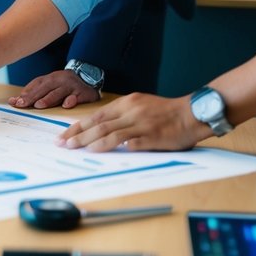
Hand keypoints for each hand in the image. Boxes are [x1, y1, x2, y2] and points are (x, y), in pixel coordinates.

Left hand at [8, 69, 100, 109]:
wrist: (89, 76)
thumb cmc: (65, 85)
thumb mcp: (50, 85)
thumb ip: (34, 92)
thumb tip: (13, 101)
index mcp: (50, 78)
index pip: (36, 85)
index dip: (25, 94)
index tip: (15, 102)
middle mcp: (60, 80)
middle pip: (45, 88)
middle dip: (33, 97)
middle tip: (22, 104)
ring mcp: (71, 86)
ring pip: (58, 92)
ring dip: (48, 99)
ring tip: (39, 105)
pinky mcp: (83, 92)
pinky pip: (77, 97)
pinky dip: (72, 100)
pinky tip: (66, 105)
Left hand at [56, 92, 209, 151]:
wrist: (192, 113)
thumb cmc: (166, 112)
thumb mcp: (141, 105)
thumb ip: (123, 115)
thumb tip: (101, 128)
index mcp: (127, 103)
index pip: (96, 115)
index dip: (78, 125)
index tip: (64, 135)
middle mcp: (131, 111)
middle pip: (99, 124)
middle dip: (78, 134)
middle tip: (64, 144)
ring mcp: (141, 124)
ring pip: (110, 133)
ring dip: (91, 141)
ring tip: (77, 148)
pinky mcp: (152, 137)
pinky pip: (131, 143)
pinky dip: (115, 147)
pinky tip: (103, 153)